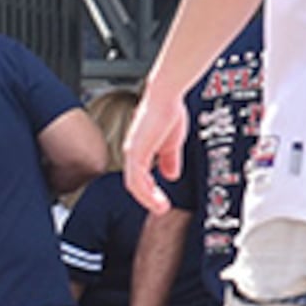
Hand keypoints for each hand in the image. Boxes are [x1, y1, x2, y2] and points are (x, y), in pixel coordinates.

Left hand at [124, 93, 188, 213]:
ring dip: (147, 199)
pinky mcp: (135, 153)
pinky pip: (136, 180)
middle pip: (135, 184)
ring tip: (161, 207)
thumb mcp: (172, 142)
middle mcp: (133, 153)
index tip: (161, 200)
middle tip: (161, 208)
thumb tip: (171, 175)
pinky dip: (146, 192)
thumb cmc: (168, 111)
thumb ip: (170, 160)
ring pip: (134, 185)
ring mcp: (132, 153)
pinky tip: (156, 198)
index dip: (150, 190)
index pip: (140, 177)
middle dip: (148, 198)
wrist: (166, 96)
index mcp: (140, 150)